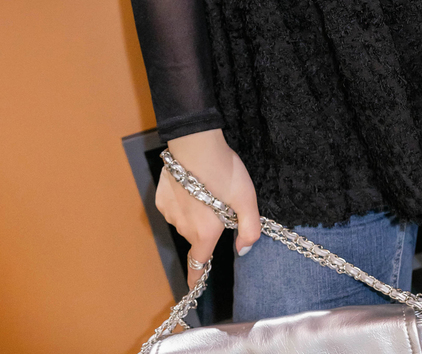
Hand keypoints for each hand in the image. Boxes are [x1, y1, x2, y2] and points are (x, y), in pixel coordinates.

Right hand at [155, 128, 261, 287]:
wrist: (195, 144)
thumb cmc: (223, 171)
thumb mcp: (247, 199)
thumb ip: (249, 228)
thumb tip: (244, 249)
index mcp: (205, 233)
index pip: (198, 264)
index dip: (197, 278)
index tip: (194, 289)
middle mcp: (184, 227)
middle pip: (197, 236)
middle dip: (207, 227)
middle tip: (220, 203)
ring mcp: (169, 212)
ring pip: (185, 220)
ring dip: (195, 212)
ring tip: (206, 188)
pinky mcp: (161, 197)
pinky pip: (174, 206)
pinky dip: (183, 200)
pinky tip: (190, 182)